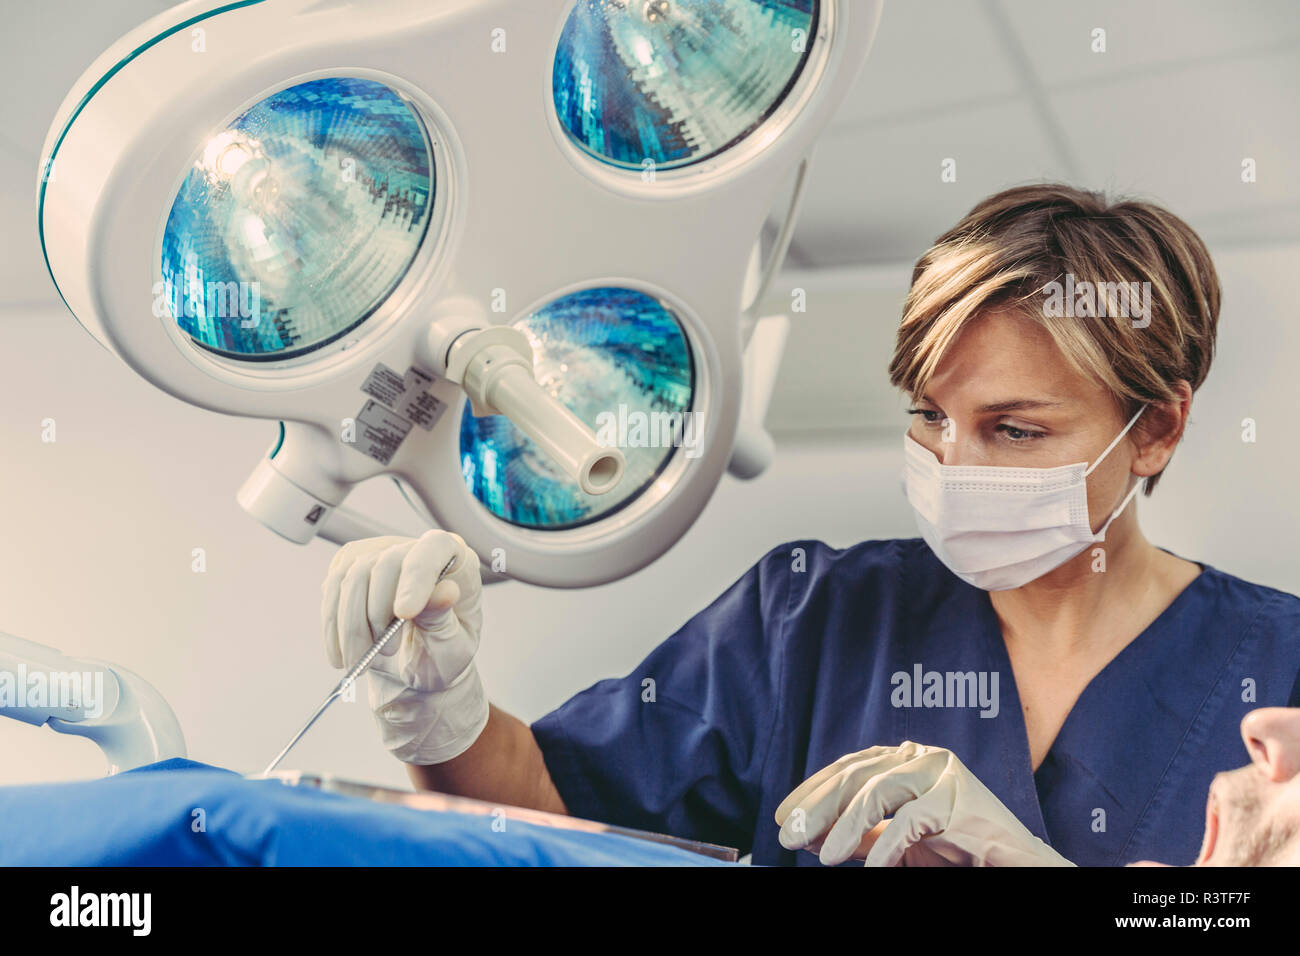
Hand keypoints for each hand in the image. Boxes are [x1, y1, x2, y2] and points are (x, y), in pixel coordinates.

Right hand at [321, 530, 488, 764]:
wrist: (415, 668)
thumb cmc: (441, 654)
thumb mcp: (451, 646)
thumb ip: (444, 618)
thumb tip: (446, 591)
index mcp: (456, 561)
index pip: (434, 548)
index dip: (417, 577)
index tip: (405, 613)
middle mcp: (417, 550)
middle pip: (385, 563)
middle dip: (377, 614)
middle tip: (385, 652)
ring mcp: (381, 555)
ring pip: (352, 576)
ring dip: (351, 625)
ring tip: (362, 660)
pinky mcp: (352, 568)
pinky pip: (332, 588)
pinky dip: (333, 626)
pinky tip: (342, 653)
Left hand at [775, 741, 1074, 866]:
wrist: (1013, 863)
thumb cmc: (955, 850)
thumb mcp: (896, 839)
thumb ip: (858, 833)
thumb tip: (808, 834)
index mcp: (905, 759)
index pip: (848, 767)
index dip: (812, 790)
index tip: (784, 816)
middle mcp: (921, 757)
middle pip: (857, 775)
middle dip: (818, 807)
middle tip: (790, 835)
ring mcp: (942, 772)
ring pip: (880, 790)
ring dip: (846, 826)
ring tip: (825, 856)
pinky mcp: (959, 797)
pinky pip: (912, 820)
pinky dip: (886, 847)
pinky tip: (868, 869)